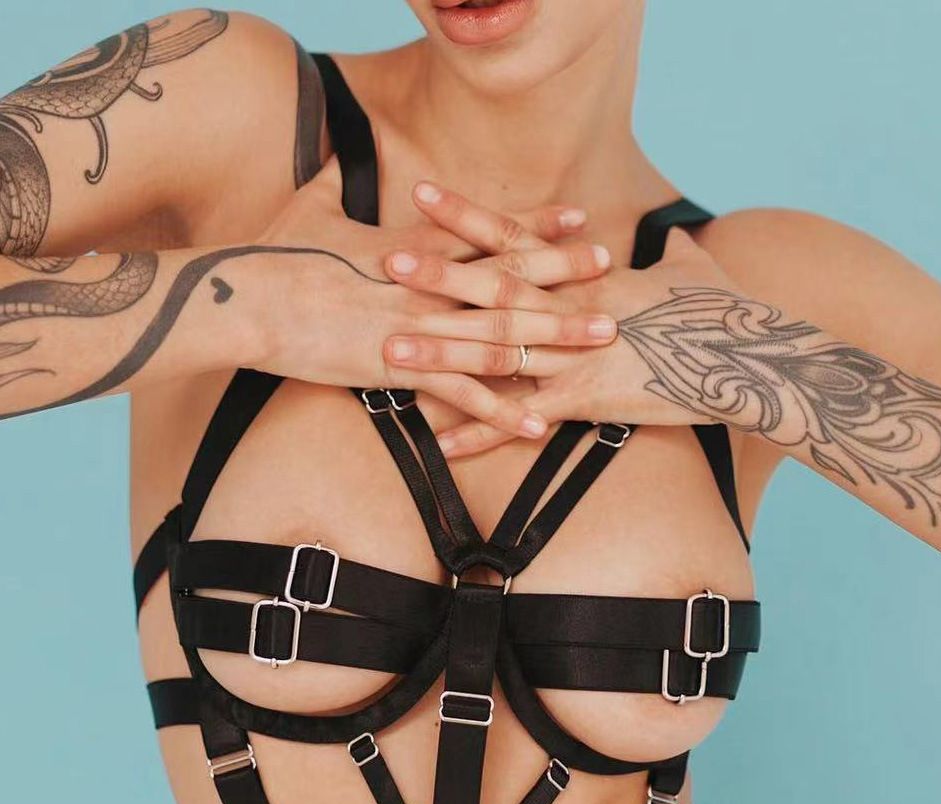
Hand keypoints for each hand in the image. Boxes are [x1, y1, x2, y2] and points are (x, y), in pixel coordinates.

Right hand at [241, 161, 608, 436]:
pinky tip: (536, 422)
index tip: (577, 217)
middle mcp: (427, 283)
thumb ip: (333, 186)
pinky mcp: (400, 367)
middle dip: (565, 273)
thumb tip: (336, 163)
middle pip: (509, 276)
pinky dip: (500, 409)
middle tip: (612, 268)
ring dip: (555, 336)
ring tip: (601, 338)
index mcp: (412, 247)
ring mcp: (419, 325)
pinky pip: (462, 393)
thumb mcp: (307, 209)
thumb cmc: (272, 254)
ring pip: (501, 331)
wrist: (246, 299)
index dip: (536, 225)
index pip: (488, 232)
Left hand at [384, 227, 740, 455]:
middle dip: (438, 277)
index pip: (518, 238)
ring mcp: (576, 357)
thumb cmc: (727, 309)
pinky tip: (441, 444)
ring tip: (393, 352)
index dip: (468, 217)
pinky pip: (521, 420)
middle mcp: (573, 310)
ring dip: (443, 353)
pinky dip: (480, 433)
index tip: (422, 197)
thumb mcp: (696, 268)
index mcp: (589, 275)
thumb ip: (672, 252)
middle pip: (495, 290)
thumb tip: (675, 235)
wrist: (751, 361)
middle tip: (384, 266)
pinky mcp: (586, 402)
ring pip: (498, 351)